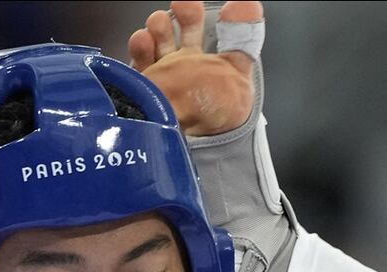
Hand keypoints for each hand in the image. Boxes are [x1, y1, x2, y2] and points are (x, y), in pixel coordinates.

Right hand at [130, 1, 263, 135]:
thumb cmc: (217, 114)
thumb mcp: (238, 72)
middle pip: (172, 34)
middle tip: (176, 9)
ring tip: (155, 30)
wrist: (193, 143)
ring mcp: (161, 78)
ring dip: (154, 31)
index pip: (199, 32)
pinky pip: (136, 63)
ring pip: (152, 44)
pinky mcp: (142, 88)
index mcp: (207, 64)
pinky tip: (143, 42)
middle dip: (171, 18)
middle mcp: (183, 69)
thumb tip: (249, 3)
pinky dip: (139, 48)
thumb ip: (242, 36)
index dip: (192, 14)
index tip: (189, 2)